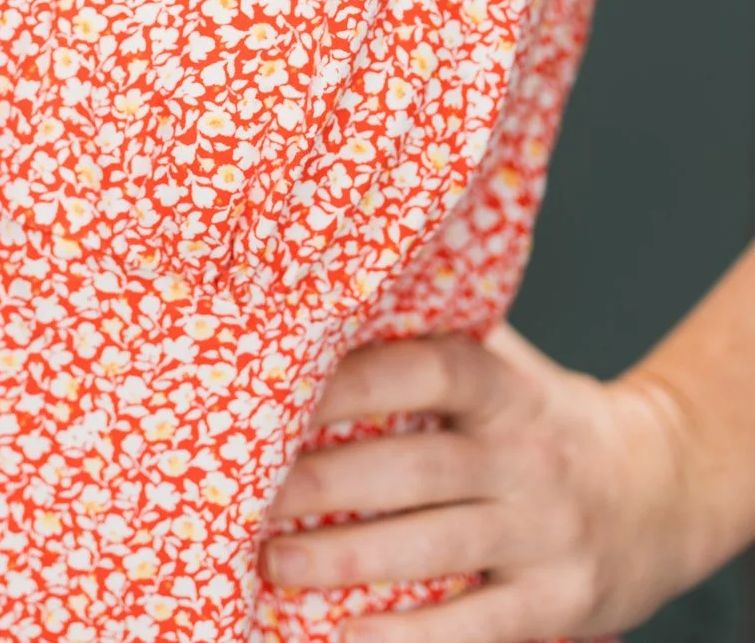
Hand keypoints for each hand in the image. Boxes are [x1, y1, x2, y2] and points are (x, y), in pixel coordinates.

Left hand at [261, 324, 699, 640]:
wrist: (664, 487)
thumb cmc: (545, 420)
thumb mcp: (508, 368)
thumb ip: (436, 341)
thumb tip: (324, 306)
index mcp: (506, 388)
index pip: (429, 369)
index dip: (356, 379)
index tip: (282, 391)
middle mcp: (527, 457)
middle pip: (418, 467)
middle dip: (327, 484)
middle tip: (252, 496)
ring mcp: (545, 533)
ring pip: (436, 547)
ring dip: (349, 559)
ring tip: (275, 563)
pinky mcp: (558, 603)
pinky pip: (476, 627)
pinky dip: (410, 639)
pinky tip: (350, 638)